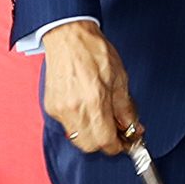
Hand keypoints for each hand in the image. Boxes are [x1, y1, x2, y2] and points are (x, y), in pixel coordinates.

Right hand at [40, 21, 139, 155]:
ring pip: (78, 138)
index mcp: (94, 102)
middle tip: (116, 131)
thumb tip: (133, 128)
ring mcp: (59, 109)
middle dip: (104, 142)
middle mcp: (74, 109)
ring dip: (91, 134)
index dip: (118, 146)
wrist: (68, 37)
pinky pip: (67, 126)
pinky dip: (79, 124)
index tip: (125, 142)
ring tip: (101, 117)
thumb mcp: (120, 79)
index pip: (106, 142)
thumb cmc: (94, 51)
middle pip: (90, 146)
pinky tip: (86, 108)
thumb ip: (126, 109)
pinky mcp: (51, 107)